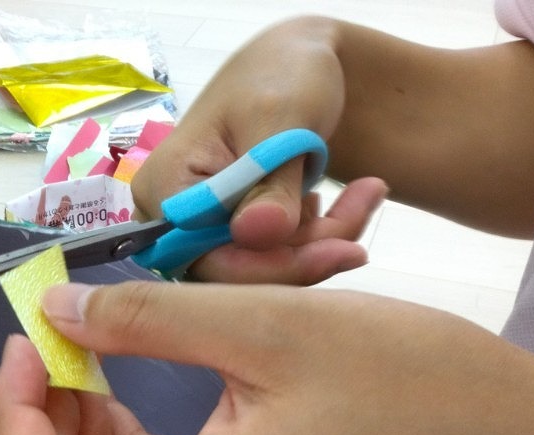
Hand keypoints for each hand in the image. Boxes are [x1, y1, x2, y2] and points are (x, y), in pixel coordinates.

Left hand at [0, 281, 533, 434]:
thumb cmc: (402, 380)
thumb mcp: (267, 326)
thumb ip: (147, 321)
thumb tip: (57, 312)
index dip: (10, 411)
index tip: (28, 336)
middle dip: (39, 406)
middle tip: (56, 326)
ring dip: (75, 416)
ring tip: (90, 339)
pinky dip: (115, 434)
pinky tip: (123, 378)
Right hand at [133, 18, 386, 283]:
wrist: (298, 63)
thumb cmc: (280, 75)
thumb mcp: (280, 119)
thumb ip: (268, 181)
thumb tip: (256, 233)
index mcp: (164, 191)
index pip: (210, 258)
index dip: (274, 265)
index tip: (343, 248)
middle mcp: (174, 223)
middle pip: (238, 271)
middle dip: (308, 252)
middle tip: (366, 212)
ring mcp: (204, 232)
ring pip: (266, 268)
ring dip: (325, 241)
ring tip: (369, 191)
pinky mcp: (236, 236)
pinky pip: (279, 259)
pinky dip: (322, 238)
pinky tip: (351, 201)